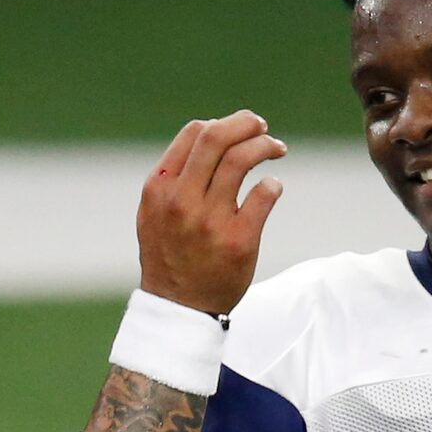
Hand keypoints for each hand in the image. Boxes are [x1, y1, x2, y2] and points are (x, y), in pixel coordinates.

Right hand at [137, 111, 285, 316]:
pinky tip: (273, 187)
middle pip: (217, 137)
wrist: (179, 308)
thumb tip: (209, 132)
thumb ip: (174, 176)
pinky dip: (273, 183)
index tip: (238, 131)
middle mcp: (182, 200)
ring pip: (241, 159)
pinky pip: (264, 194)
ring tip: (277, 148)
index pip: (194, 132)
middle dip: (246, 123)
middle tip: (262, 127)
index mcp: (160, 187)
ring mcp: (210, 221)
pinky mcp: (238, 241)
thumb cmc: (170, 256)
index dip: (222, 124)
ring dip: (265, 145)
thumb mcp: (154, 212)